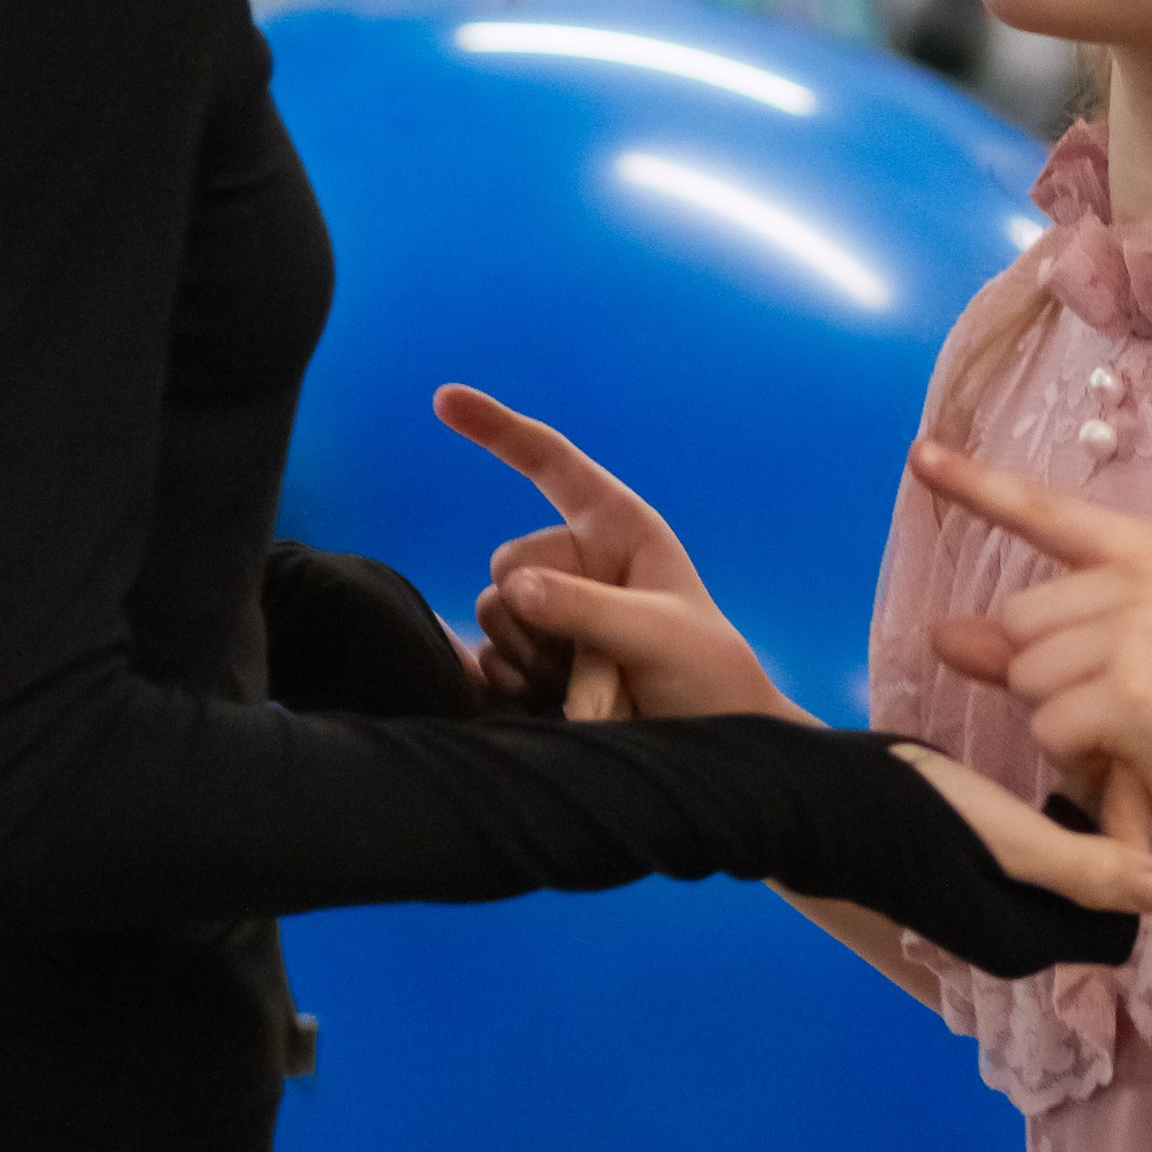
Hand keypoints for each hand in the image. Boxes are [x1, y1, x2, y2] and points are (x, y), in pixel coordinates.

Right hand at [434, 388, 790, 725]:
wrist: (707, 752)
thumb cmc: (706, 676)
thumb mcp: (659, 634)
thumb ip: (588, 608)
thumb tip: (515, 588)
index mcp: (615, 528)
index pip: (550, 462)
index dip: (498, 429)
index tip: (444, 399)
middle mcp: (577, 562)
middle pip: (509, 563)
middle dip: (538, 612)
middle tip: (600, 658)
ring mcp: (552, 613)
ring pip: (494, 614)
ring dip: (531, 656)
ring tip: (593, 686)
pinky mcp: (533, 663)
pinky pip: (487, 660)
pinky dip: (510, 684)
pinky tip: (553, 704)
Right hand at [889, 746, 1151, 921]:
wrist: (815, 796)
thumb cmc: (915, 815)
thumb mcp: (1008, 840)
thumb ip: (1090, 870)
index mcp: (1029, 940)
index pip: (1123, 896)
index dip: (1133, 827)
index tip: (1119, 756)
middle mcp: (1016, 930)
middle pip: (1102, 876)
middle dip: (1113, 812)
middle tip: (1102, 744)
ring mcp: (992, 897)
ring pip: (1074, 851)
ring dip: (1086, 801)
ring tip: (1078, 743)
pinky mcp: (974, 860)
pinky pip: (1043, 838)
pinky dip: (1056, 801)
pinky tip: (1047, 756)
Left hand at [908, 436, 1151, 843]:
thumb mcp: (1118, 657)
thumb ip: (1027, 643)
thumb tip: (941, 634)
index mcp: (1140, 550)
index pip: (1042, 509)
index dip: (975, 484)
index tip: (920, 456)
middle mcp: (1139, 574)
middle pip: (1016, 621)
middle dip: (1042, 678)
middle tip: (1114, 704)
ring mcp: (1137, 628)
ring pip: (1025, 676)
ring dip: (1058, 721)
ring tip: (1124, 732)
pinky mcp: (1132, 689)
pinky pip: (1047, 726)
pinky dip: (1075, 758)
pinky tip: (1129, 757)